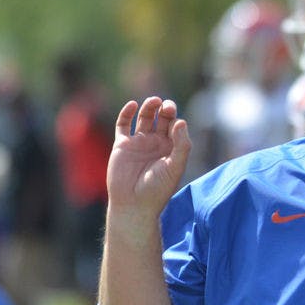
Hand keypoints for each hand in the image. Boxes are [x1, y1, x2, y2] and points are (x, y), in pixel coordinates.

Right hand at [106, 97, 191, 217]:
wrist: (134, 204)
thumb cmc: (158, 189)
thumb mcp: (175, 167)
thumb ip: (182, 145)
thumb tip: (181, 121)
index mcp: (172, 148)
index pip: (177, 127)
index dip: (177, 121)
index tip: (177, 124)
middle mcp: (157, 143)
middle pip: (162, 119)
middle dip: (166, 110)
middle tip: (168, 106)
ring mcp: (139, 143)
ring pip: (145, 118)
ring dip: (150, 107)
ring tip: (154, 101)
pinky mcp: (122, 145)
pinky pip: (123, 125)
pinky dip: (126, 113)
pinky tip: (132, 105)